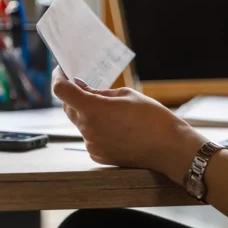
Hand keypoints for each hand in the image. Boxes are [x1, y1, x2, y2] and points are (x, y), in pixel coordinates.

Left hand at [52, 68, 206, 180]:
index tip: (62, 71)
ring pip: (80, 123)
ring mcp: (92, 145)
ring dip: (87, 113)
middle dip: (73, 95)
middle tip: (84, 85)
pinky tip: (116, 126)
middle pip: (68, 107)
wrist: (169, 148)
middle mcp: (88, 129)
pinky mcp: (98, 156)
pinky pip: (90, 137)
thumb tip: (82, 88)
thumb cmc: (152, 117)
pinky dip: (96, 128)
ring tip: (110, 109)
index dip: (59, 78)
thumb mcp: (126, 95)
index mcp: (94, 110)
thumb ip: (99, 93)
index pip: (62, 91)